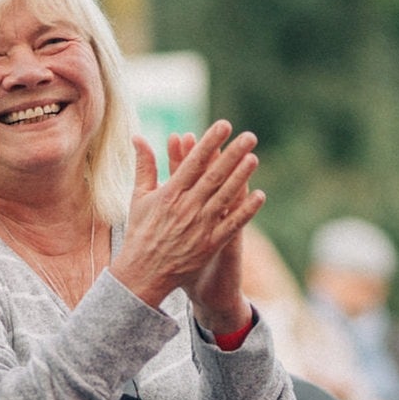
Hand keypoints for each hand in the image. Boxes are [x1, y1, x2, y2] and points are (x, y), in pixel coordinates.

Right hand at [110, 121, 263, 314]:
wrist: (141, 274)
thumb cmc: (139, 233)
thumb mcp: (138, 197)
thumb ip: (144, 166)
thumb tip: (138, 137)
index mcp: (169, 194)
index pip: (192, 162)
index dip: (209, 143)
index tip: (223, 125)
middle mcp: (185, 208)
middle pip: (213, 176)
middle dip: (231, 154)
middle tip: (249, 136)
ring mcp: (199, 226)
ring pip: (224, 197)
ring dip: (241, 177)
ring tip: (254, 158)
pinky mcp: (209, 245)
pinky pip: (231, 225)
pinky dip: (245, 211)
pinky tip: (260, 196)